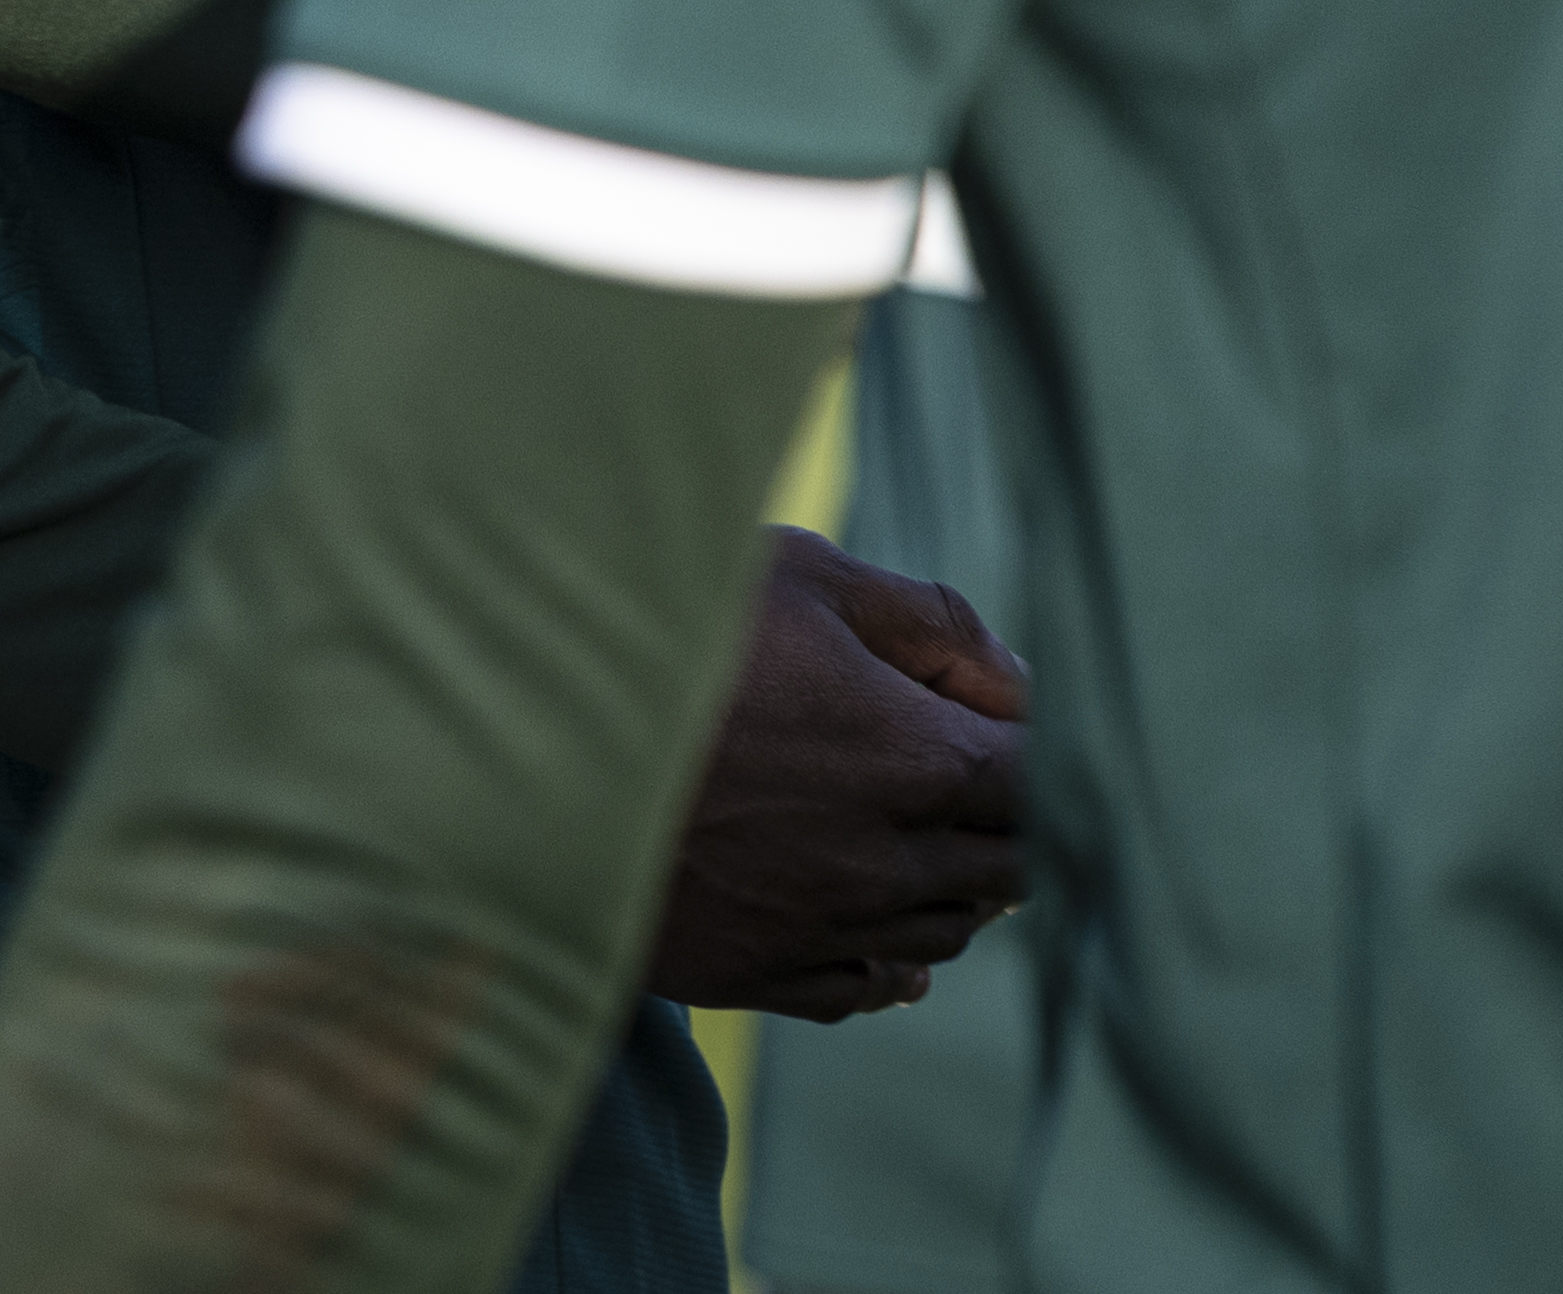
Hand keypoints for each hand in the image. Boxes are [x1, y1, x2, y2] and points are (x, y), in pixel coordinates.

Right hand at [641, 527, 1032, 1018]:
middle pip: (1012, 866)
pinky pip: (865, 988)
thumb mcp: (801, 575)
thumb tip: (1016, 682)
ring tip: (913, 833)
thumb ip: (931, 621)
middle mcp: (890, 863)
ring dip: (950, 884)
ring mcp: (825, 929)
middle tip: (965, 768)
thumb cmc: (663, 635)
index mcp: (919, 759)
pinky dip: (886, 957)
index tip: (1000, 713)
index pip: (1045, 778)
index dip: (1036, 743)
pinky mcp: (758, 975)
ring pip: (945, 932)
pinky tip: (873, 926)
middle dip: (1004, 817)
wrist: (516, 742)